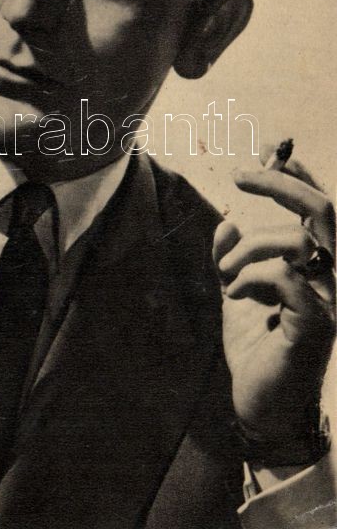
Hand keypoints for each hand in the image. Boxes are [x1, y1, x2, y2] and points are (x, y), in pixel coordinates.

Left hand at [213, 147, 334, 455]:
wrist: (260, 403)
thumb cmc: (255, 344)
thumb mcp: (236, 289)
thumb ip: (232, 255)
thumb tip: (228, 220)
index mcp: (314, 263)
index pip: (317, 208)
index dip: (296, 173)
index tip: (264, 148)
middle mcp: (330, 276)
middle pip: (323, 211)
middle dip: (281, 184)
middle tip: (241, 176)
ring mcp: (329, 301)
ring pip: (297, 241)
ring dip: (250, 247)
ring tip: (226, 274)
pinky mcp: (316, 326)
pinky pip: (287, 280)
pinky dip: (251, 278)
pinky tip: (234, 295)